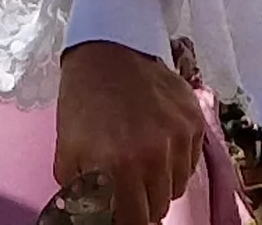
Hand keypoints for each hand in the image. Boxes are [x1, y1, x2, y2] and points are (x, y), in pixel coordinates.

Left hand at [53, 42, 203, 224]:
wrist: (108, 53)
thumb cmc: (83, 103)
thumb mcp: (68, 152)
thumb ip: (82, 194)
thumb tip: (96, 217)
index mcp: (117, 167)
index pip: (134, 221)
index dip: (126, 221)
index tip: (121, 214)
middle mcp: (153, 156)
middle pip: (158, 208)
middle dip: (141, 205)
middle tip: (128, 187)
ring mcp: (178, 138)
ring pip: (176, 188)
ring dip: (160, 184)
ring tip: (141, 161)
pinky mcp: (194, 122)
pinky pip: (190, 163)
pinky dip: (176, 163)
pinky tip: (157, 144)